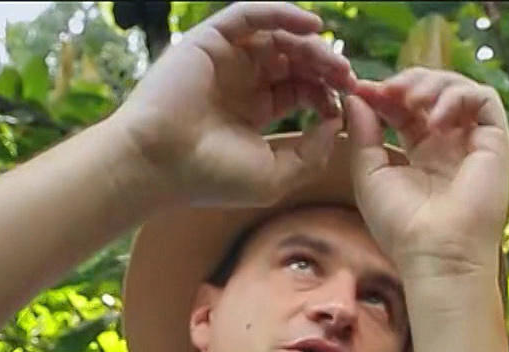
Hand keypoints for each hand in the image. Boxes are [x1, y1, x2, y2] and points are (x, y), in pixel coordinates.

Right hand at [109, 2, 356, 206]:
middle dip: (324, 66)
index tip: (347, 100)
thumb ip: (314, 152)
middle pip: (293, 61)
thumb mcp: (277, 175)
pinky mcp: (209, 40)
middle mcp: (240, 81)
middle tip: (348, 76)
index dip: (326, 91)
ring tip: (333, 58)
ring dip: (310, 44)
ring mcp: (225, 59)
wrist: (159, 164)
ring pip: (277, 37)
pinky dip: (281, 13)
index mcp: (254, 111)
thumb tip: (339, 122)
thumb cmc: (211, 178)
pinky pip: (249, 16)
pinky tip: (312, 26)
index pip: (300, 89)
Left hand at [345, 68, 508, 279]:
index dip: (386, 93)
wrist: (436, 255)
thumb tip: (356, 97)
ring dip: (432, 84)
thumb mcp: (369, 174)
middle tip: (386, 89)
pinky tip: (434, 120)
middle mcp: (451, 146)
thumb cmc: (402, 228)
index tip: (362, 89)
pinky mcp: (496, 144)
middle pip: (434, 92)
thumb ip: (363, 133)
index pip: (408, 107)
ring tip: (410, 100)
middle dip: (408, 82)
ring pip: (460, 89)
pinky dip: (457, 96)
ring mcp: (474, 144)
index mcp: (423, 155)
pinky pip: (484, 99)